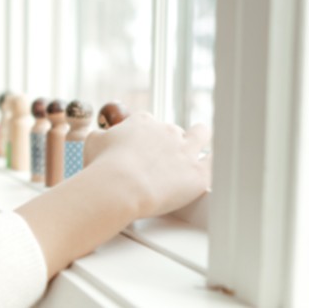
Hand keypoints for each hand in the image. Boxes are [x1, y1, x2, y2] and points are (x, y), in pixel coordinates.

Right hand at [83, 112, 211, 219]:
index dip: (146, 137)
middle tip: (160, 162)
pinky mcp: (198, 173)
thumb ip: (101, 136)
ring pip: (201, 134)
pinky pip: (215, 163)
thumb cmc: (102, 168)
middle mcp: (167, 131)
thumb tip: (102, 137)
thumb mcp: (92, 144)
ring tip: (193, 154)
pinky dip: (212, 165)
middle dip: (169, 144)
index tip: (141, 150)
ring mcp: (186, 150)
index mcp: (143, 122)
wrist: (119, 187)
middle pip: (175, 131)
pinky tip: (209, 170)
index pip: (149, 123)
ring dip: (199, 140)